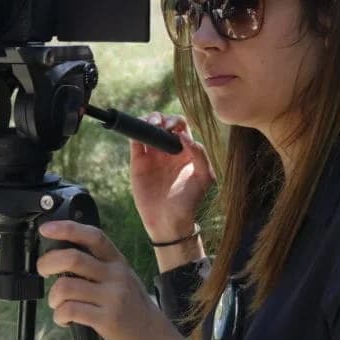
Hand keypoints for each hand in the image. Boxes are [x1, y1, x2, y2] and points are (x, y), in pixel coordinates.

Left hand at [37, 220, 199, 339]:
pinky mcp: (107, 319)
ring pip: (66, 286)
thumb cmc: (135, 312)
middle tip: (43, 271)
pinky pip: (70, 310)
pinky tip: (65, 319)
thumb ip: (100, 267)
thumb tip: (63, 257)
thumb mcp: (124, 280)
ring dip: (53, 297)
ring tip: (58, 304)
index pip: (93, 236)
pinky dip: (59, 316)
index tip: (46, 229)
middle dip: (48, 262)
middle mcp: (117, 276)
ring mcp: (113, 297)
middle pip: (73, 258)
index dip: (67, 229)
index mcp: (119, 262)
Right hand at [129, 112, 214, 241]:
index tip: (173, 131)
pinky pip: (135, 141)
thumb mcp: (204, 178)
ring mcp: (152, 155)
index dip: (176, 122)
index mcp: (186, 151)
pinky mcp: (138, 162)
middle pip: (163, 123)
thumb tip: (184, 136)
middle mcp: (169, 150)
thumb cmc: (189, 201)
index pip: (181, 126)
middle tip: (159, 125)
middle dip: (161, 118)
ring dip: (147, 120)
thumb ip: (200, 154)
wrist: (168, 221)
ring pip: (148, 128)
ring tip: (149, 125)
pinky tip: (138, 133)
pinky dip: (135, 132)